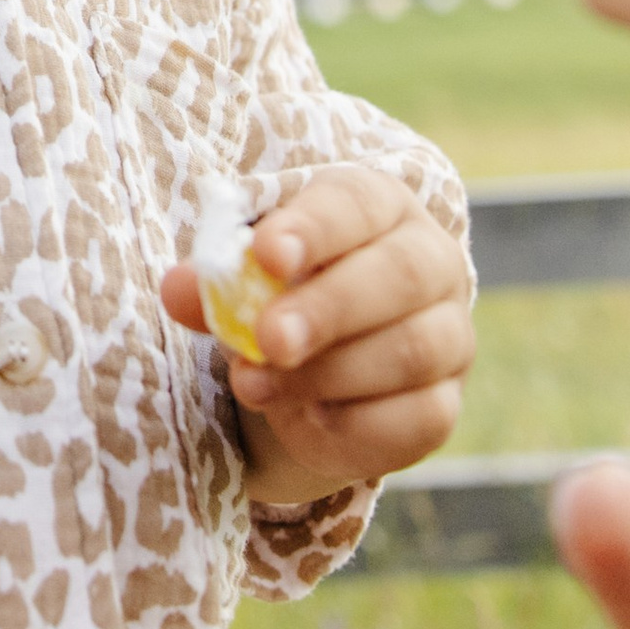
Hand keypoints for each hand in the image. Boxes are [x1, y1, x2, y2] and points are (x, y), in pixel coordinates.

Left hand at [159, 166, 472, 497]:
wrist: (322, 363)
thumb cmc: (285, 291)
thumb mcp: (247, 274)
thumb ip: (218, 278)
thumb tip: (179, 289)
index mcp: (381, 207)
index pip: (358, 203)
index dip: (316, 227)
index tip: (269, 253)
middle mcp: (433, 263)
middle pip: (399, 275)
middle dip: (328, 309)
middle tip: (268, 338)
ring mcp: (450, 337)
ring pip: (410, 351)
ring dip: (326, 373)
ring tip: (254, 387)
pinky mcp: (441, 407)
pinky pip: (414, 419)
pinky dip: (352, 425)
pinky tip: (304, 420)